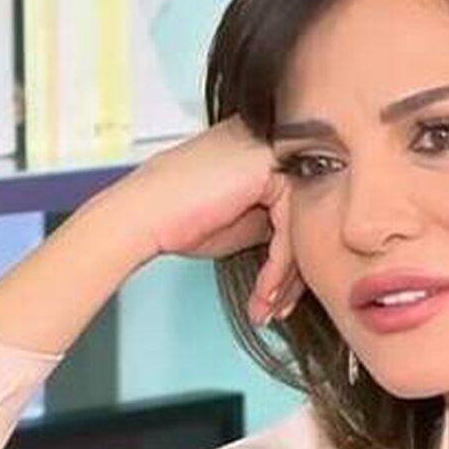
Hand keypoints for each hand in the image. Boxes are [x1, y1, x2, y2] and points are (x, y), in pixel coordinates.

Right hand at [115, 114, 303, 324]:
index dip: (293, 256)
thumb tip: (308, 243)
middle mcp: (275, 143)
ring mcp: (275, 149)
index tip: (282, 292)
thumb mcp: (245, 221)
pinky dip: (278, 266)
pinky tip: (264, 290)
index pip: (300, 207)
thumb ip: (278, 220)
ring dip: (286, 276)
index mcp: (268, 151)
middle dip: (294, 272)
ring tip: (269, 304)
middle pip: (307, 214)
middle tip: (279, 304)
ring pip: (303, 222)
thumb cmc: (180, 218)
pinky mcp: (272, 165)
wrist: (141, 216)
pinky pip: (290, 225)